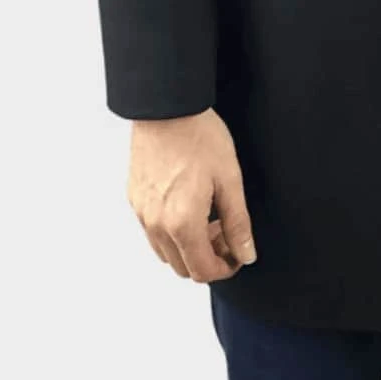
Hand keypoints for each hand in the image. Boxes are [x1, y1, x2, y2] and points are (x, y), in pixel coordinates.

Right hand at [127, 108, 256, 280]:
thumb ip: (238, 223)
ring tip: (209, 217)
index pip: (202, 271)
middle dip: (209, 259)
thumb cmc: (200, 137)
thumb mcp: (230, 180)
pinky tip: (189, 204)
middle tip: (226, 232)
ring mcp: (141, 212)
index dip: (225, 269)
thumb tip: (246, 255)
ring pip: (166, 252)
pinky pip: (152, 231)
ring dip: (189, 247)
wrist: (166, 108)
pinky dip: (172, 231)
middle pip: (182, 267)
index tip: (238, 253)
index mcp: (182, 223)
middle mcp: (156, 224)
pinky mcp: (134, 198)